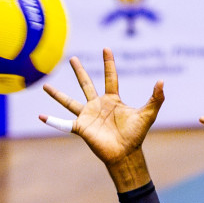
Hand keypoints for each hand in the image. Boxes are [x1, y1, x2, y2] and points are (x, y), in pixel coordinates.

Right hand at [42, 51, 163, 187]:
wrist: (125, 154)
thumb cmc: (136, 136)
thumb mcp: (147, 114)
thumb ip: (156, 98)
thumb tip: (162, 82)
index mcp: (113, 100)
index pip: (110, 77)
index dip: (109, 63)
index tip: (106, 48)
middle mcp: (98, 105)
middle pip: (86, 84)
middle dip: (79, 71)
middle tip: (72, 58)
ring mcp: (88, 116)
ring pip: (69, 101)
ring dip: (57, 94)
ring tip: (45, 86)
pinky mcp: (81, 127)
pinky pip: (64, 123)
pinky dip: (52, 121)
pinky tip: (41, 116)